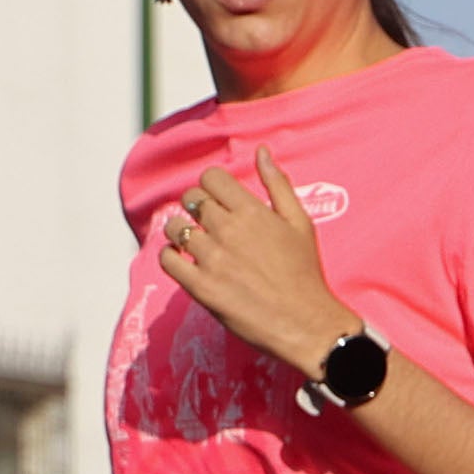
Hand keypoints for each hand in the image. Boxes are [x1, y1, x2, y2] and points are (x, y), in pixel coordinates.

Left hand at [151, 153, 351, 379]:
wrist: (306, 323)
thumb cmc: (305, 273)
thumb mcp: (300, 222)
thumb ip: (278, 184)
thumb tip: (262, 151)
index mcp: (252, 211)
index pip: (210, 178)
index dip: (211, 186)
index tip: (218, 201)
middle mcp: (228, 230)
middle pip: (190, 199)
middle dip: (195, 207)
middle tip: (206, 224)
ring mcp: (212, 259)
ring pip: (174, 227)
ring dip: (180, 231)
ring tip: (192, 243)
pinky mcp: (201, 287)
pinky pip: (167, 260)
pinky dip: (170, 256)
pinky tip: (183, 261)